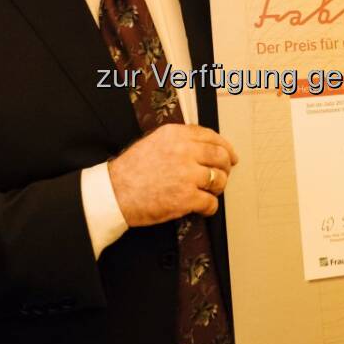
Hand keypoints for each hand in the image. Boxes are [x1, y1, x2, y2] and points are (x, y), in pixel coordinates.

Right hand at [107, 123, 236, 226]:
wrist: (114, 194)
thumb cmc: (130, 171)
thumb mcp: (153, 143)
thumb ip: (178, 141)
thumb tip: (204, 146)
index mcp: (176, 135)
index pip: (212, 137)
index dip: (225, 148)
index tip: (230, 156)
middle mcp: (184, 151)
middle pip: (220, 157)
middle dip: (225, 168)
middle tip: (222, 175)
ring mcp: (187, 175)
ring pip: (219, 180)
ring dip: (217, 188)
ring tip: (207, 193)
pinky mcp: (186, 198)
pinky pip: (211, 203)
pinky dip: (209, 207)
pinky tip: (202, 208)